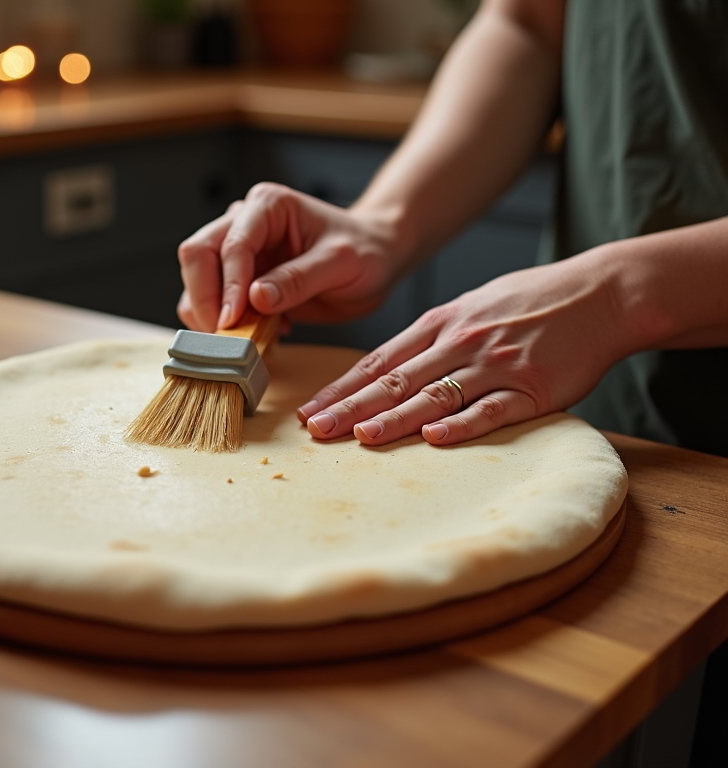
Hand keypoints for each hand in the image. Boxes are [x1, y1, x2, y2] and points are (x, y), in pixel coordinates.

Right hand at [177, 183, 401, 331]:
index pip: (230, 245)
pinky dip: (222, 324)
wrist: (374, 261)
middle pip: (197, 256)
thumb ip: (299, 279)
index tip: (232, 322)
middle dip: (205, 299)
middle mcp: (244, 222)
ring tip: (245, 339)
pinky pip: (212, 302)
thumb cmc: (365, 252)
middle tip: (225, 336)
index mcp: (267, 207)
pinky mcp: (238, 279)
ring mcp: (238, 251)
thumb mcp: (341, 264)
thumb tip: (256, 298)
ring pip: (196, 281)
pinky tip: (257, 335)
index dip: (227, 286)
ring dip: (209, 315)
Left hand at [298, 251, 630, 445]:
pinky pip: (492, 408)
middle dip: (350, 407)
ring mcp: (495, 364)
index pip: (378, 361)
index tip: (309, 411)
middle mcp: (459, 341)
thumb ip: (430, 336)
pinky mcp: (532, 387)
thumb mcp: (470, 306)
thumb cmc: (530, 301)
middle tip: (314, 430)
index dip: (342, 388)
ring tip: (360, 437)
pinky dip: (462, 424)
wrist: (600, 293)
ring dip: (395, 417)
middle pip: (394, 380)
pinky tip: (434, 438)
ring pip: (435, 394)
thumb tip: (387, 368)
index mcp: (440, 323)